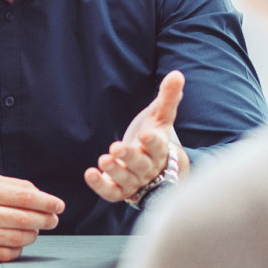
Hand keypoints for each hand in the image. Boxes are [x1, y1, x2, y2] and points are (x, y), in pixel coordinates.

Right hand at [0, 174, 64, 261]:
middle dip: (46, 220)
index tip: (59, 206)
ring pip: (19, 239)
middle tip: (53, 220)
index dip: (47, 203)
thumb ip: (13, 186)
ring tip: (34, 230)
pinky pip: (6, 254)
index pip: (25, 198)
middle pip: (25, 219)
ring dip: (33, 235)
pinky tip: (17, 241)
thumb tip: (41, 196)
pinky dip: (18, 248)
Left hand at [84, 71, 187, 201]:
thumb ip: (167, 97)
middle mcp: (148, 168)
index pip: (158, 146)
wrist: (151, 164)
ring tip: (103, 159)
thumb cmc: (153, 135)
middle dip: (129, 157)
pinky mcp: (120, 191)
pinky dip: (100, 186)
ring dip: (115, 170)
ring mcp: (134, 181)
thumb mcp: (159, 116)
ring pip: (126, 179)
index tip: (146, 134)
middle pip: (141, 165)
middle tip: (116, 148)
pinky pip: (111, 192)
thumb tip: (177, 74)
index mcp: (159, 149)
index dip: (152, 141)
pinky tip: (90, 174)